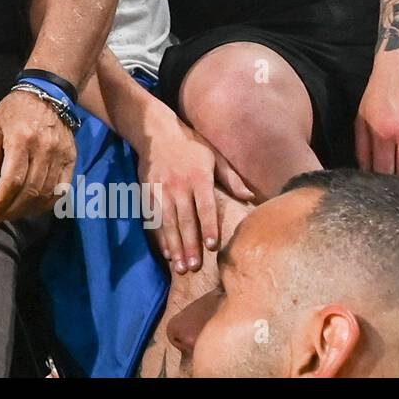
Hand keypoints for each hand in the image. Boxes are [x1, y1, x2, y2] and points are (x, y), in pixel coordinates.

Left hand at [0, 89, 74, 219]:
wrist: (47, 93)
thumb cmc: (14, 111)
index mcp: (21, 139)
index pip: (12, 180)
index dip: (2, 200)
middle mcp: (44, 148)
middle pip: (30, 190)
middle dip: (12, 209)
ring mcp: (60, 154)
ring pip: (46, 193)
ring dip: (28, 210)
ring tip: (13, 213)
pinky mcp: (71, 158)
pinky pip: (62, 189)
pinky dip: (48, 204)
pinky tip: (34, 208)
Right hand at [136, 117, 252, 273]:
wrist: (157, 132)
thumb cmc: (191, 145)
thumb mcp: (214, 156)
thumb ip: (231, 178)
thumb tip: (250, 198)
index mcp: (199, 177)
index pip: (205, 207)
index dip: (207, 227)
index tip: (211, 247)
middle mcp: (179, 185)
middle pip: (185, 219)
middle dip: (189, 244)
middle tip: (193, 267)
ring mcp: (161, 189)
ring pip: (167, 222)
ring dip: (174, 245)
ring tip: (179, 266)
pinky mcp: (148, 191)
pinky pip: (153, 217)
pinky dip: (159, 236)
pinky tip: (165, 251)